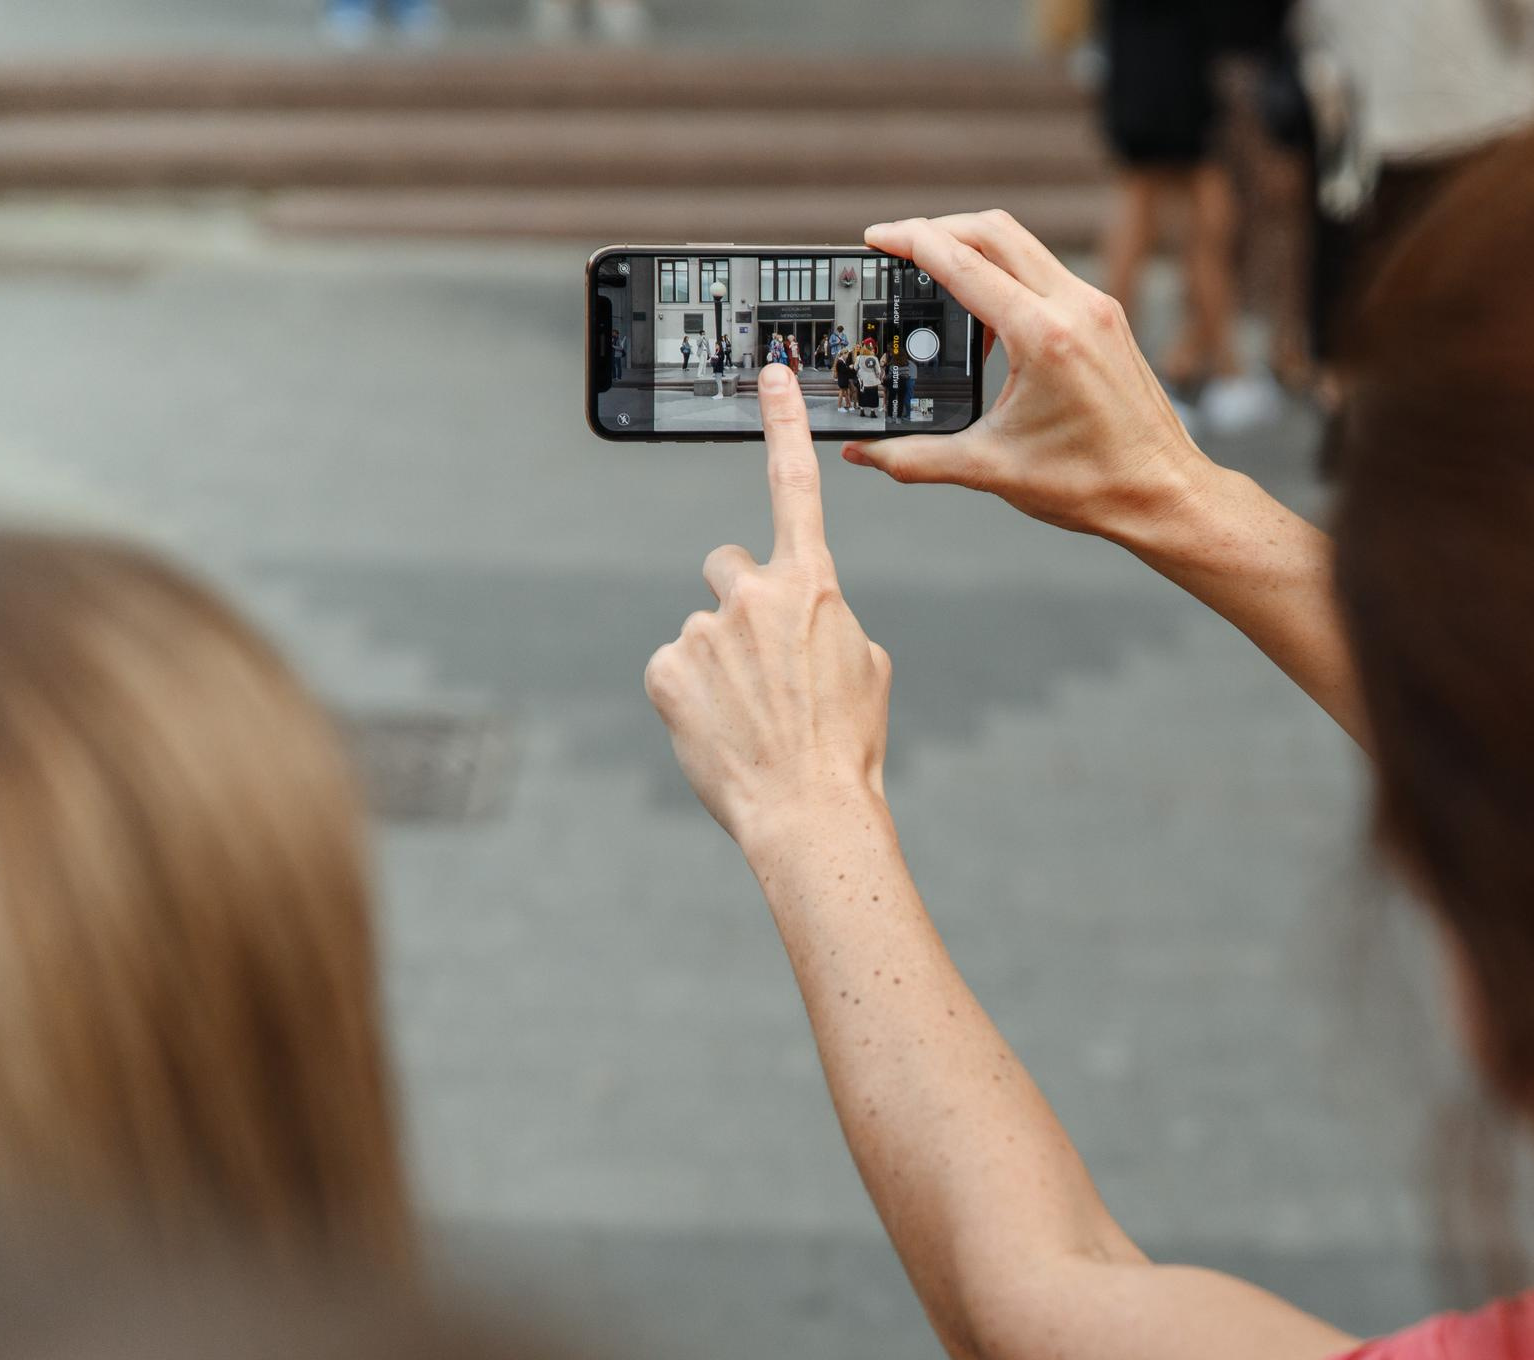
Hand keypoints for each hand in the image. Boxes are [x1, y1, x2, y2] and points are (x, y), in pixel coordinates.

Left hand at [645, 364, 892, 855]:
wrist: (809, 811)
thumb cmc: (848, 744)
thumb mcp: (867, 668)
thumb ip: (830, 619)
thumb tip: (803, 616)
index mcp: (814, 587)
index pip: (797, 486)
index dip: (785, 425)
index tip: (769, 374)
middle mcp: (754, 595)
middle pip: (729, 565)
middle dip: (740, 601)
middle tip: (760, 661)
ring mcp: (705, 630)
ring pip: (704, 626)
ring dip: (719, 660)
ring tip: (749, 714)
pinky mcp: (666, 668)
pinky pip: (674, 665)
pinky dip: (691, 693)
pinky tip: (719, 727)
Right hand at [840, 211, 1214, 543]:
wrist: (1165, 494)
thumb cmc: (1094, 484)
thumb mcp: (992, 469)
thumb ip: (917, 458)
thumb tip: (862, 454)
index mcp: (1045, 336)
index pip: (964, 264)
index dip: (911, 242)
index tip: (876, 240)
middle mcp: (1075, 307)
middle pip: (994, 231)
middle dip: (939, 229)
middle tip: (898, 248)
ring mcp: (1097, 307)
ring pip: (1023, 246)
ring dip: (975, 248)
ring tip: (936, 278)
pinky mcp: (1106, 317)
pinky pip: (1046, 274)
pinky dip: (1008, 275)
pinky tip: (986, 318)